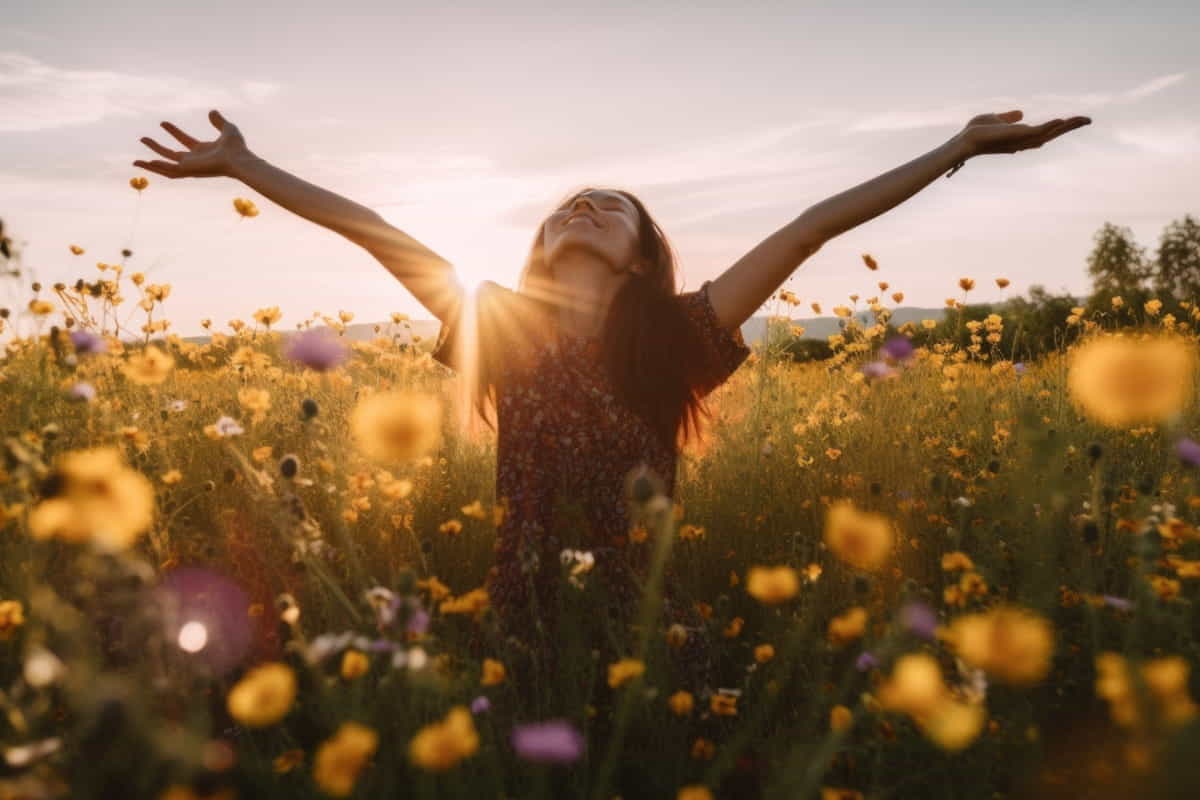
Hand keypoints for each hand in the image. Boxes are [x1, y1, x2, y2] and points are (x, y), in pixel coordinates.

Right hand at [133, 109, 249, 178]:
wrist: (238, 158)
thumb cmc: (237, 147)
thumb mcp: (227, 129)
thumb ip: (219, 121)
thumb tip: (212, 111)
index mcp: (203, 151)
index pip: (184, 140)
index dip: (173, 131)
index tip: (162, 123)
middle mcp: (195, 160)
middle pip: (171, 154)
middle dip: (156, 147)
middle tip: (142, 138)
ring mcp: (190, 167)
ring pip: (166, 166)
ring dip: (151, 163)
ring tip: (135, 160)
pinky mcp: (188, 171)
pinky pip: (168, 171)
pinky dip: (156, 168)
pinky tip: (144, 163)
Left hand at [956, 109, 1091, 159]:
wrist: (966, 139)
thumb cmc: (977, 132)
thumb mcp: (996, 119)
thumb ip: (1009, 117)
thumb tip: (1020, 113)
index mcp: (1021, 137)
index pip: (1046, 131)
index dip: (1060, 127)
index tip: (1073, 121)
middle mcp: (1025, 141)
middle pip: (1053, 133)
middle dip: (1070, 127)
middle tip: (1088, 120)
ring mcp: (1022, 140)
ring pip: (1050, 133)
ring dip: (1067, 126)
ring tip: (1084, 119)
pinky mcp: (1017, 137)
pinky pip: (1038, 132)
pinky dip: (1050, 126)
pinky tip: (1062, 120)